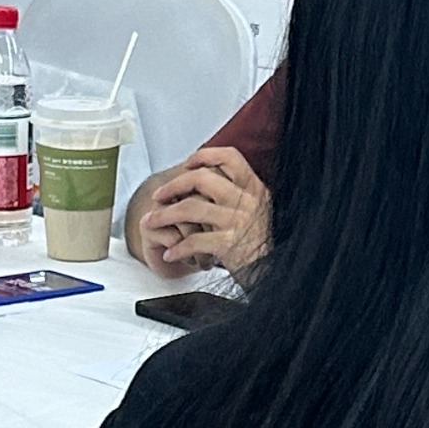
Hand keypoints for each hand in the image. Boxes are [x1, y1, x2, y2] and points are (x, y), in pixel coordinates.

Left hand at [141, 150, 269, 274]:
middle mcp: (246, 201)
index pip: (229, 157)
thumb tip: (208, 182)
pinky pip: (194, 241)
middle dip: (173, 185)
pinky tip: (170, 254)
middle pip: (201, 179)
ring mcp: (238, 221)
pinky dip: (177, 248)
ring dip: (164, 215)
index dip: (204, 156)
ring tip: (151, 222)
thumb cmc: (264, 245)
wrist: (277, 272)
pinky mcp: (229, 244)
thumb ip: (238, 196)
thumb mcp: (259, 211)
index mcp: (254, 189)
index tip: (187, 164)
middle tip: (158, 195)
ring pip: (190, 207)